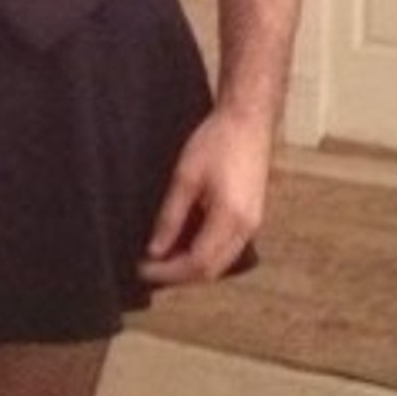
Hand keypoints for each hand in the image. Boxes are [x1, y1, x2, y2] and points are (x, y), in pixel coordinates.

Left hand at [137, 105, 271, 284]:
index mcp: (230, 219)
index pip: (197, 263)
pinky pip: (228, 248)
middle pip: (211, 270)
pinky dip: (204, 253)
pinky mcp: (252, 216)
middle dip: (178, 275)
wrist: (248, 120)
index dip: (168, 272)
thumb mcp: (185, 178)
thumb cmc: (218, 141)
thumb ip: (171, 217)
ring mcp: (253, 224)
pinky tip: (182, 244)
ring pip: (221, 262)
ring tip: (161, 259)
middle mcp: (247, 228)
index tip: (143, 269)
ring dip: (192, 266)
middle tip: (149, 268)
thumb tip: (156, 250)